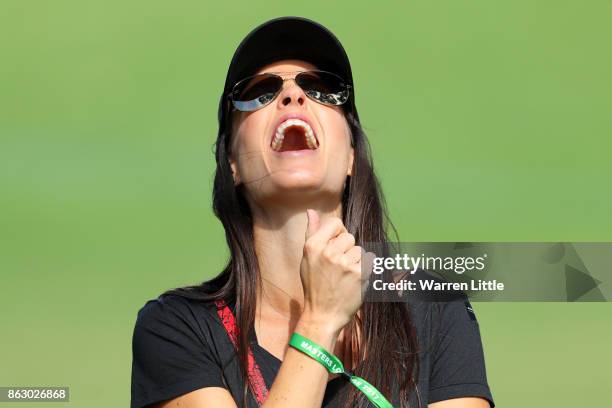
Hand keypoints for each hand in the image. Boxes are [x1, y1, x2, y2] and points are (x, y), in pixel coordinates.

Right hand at [298, 209, 374, 333]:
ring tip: (344, 277)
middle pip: (349, 237)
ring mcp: (344, 263)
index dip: (338, 235)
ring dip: (355, 262)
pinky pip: (370, 260)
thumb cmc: (314, 285)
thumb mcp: (307, 258)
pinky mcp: (360, 274)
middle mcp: (328, 252)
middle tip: (337, 268)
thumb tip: (311, 211)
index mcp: (313, 246)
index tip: (335, 248)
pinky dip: (366, 269)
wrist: (323, 315)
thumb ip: (311, 233)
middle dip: (346, 250)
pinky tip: (354, 280)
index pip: (336, 224)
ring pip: (359, 250)